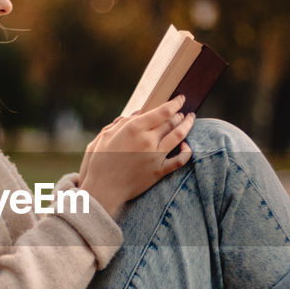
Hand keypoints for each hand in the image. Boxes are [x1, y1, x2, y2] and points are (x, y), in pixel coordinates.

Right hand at [78, 96, 194, 216]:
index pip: (163, 111)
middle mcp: (147, 140)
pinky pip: (180, 160)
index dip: (175, 103)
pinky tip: (187, 146)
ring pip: (179, 136)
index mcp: (134, 128)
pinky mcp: (159, 171)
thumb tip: (137, 114)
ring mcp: (155, 156)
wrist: (103, 189)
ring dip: (187, 125)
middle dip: (178, 115)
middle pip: (171, 122)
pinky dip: (186, 151)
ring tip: (190, 120)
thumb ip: (121, 123)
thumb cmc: (99, 162)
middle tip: (181, 112)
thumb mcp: (105, 136)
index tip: (181, 99)